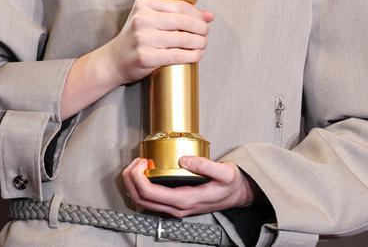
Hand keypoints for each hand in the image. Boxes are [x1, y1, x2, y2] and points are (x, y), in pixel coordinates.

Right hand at [101, 0, 214, 85]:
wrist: (114, 60)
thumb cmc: (134, 38)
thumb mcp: (151, 18)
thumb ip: (178, 14)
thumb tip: (208, 16)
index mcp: (144, 4)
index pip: (179, 5)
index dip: (197, 14)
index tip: (203, 20)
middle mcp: (142, 19)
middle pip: (183, 21)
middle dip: (201, 28)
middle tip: (205, 33)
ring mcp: (144, 38)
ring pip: (183, 38)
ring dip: (199, 42)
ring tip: (202, 44)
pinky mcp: (147, 56)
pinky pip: (177, 55)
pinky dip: (192, 56)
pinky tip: (196, 55)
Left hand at [122, 156, 255, 217]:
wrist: (237, 195)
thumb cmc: (230, 185)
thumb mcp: (224, 172)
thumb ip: (205, 165)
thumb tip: (184, 159)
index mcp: (185, 199)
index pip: (150, 193)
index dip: (138, 177)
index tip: (142, 161)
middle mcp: (177, 208)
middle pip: (140, 199)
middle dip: (130, 180)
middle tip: (135, 161)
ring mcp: (175, 208)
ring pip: (143, 202)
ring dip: (133, 184)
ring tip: (138, 165)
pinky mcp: (175, 204)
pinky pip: (150, 200)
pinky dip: (141, 187)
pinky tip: (145, 173)